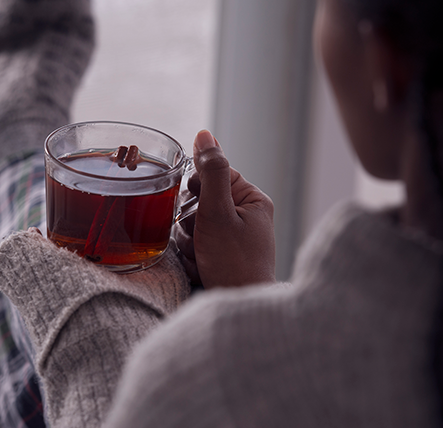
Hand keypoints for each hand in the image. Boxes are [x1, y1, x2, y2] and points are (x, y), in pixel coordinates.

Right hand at [175, 130, 274, 287]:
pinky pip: (194, 245)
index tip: (199, 209)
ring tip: (202, 256)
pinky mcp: (222, 256)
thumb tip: (204, 135)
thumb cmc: (234, 263)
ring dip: (189, 241)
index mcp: (253, 200)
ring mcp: (233, 237)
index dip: (197, 191)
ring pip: (192, 224)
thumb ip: (210, 172)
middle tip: (201, 238)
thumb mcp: (218, 212)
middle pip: (199, 200)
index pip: (213, 175)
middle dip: (191, 222)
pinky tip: (202, 267)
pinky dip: (192, 256)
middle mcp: (246, 216)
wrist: (238, 307)